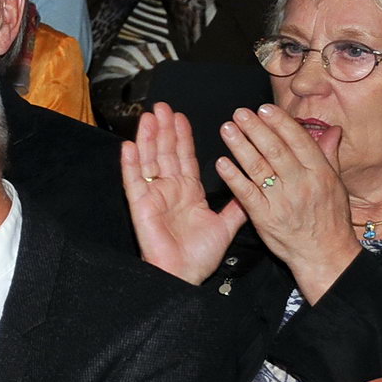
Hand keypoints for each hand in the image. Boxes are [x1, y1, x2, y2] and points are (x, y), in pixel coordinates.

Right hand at [121, 102, 245, 284]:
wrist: (185, 274)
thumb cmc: (201, 256)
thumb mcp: (226, 225)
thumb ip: (237, 204)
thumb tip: (252, 186)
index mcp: (188, 193)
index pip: (184, 158)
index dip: (182, 137)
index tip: (181, 117)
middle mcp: (169, 191)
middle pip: (165, 153)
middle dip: (163, 129)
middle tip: (163, 107)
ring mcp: (153, 197)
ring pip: (149, 161)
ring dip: (147, 138)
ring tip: (148, 116)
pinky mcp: (140, 206)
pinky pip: (134, 182)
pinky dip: (130, 164)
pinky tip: (129, 145)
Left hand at [216, 103, 360, 300]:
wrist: (324, 253)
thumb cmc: (329, 219)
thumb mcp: (335, 185)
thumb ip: (328, 156)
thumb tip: (331, 131)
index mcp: (320, 173)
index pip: (298, 141)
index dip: (280, 123)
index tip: (265, 109)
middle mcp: (301, 183)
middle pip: (275, 150)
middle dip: (256, 129)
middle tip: (239, 113)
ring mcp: (282, 200)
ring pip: (259, 167)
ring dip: (240, 146)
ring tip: (227, 129)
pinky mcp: (265, 217)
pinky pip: (246, 193)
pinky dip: (233, 177)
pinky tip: (221, 163)